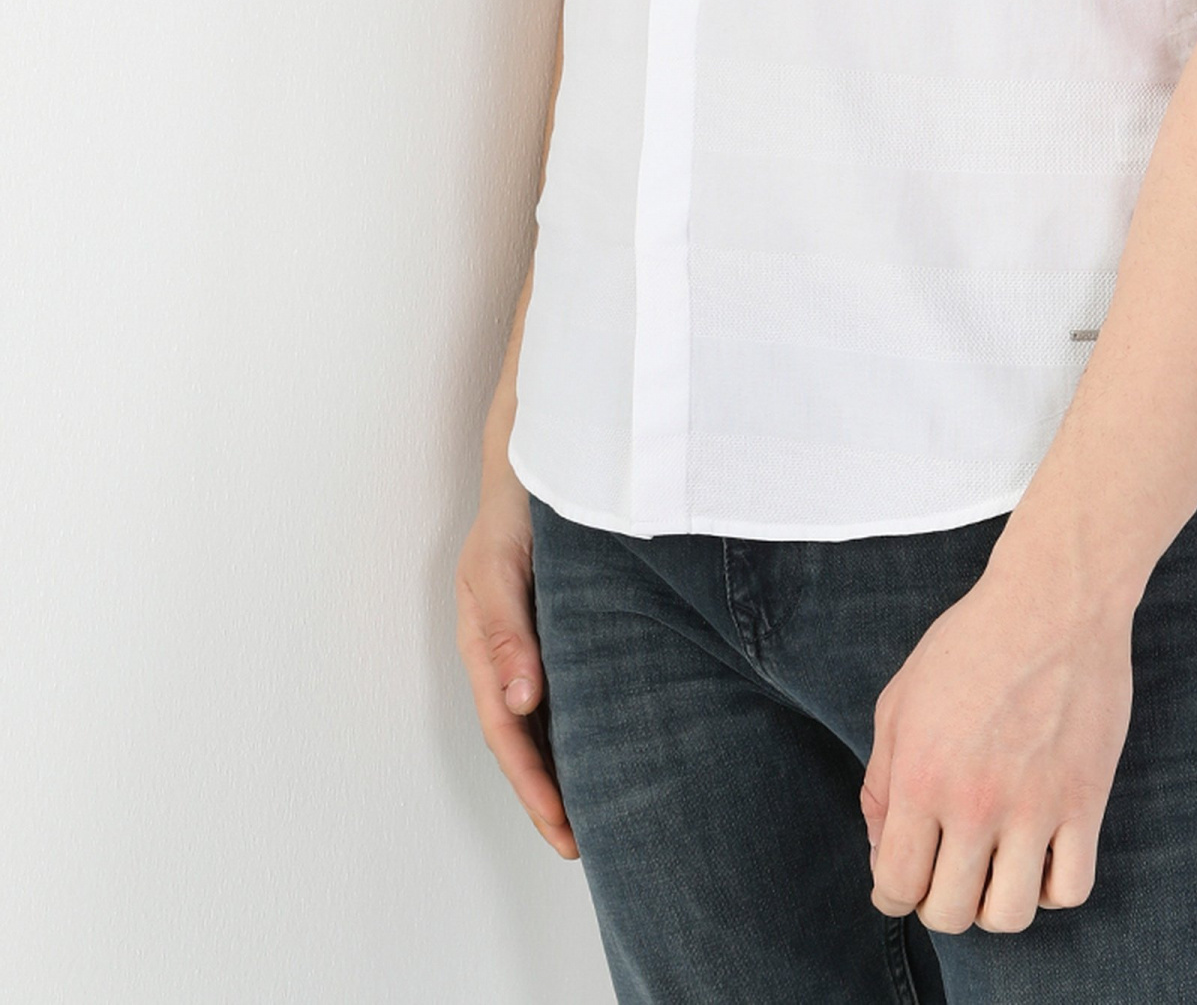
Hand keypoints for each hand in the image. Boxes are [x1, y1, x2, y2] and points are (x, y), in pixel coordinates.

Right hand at [454, 470, 577, 857]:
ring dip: (568, 768)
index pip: (507, 733)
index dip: (532, 784)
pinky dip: (583, 726)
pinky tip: (611, 747)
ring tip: (601, 817)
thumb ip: (506, 630)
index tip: (562, 826)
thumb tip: (521, 702)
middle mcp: (508, 651)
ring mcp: (536, 640)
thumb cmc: (518, 505)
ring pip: (548, 721)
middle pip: (525, 739)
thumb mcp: (501, 563)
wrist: (552, 451)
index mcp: (484, 642)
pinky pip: (571, 688)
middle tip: (582, 846)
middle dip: (548, 796)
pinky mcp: (566, 626)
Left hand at [861, 540, 1133, 934]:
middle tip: (948, 870)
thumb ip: (881, 779)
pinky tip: (1040, 856)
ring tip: (994, 868)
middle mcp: (974, 802)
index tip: (903, 882)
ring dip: (995, 904)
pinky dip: (1051, 888)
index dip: (892, 895)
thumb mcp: (901, 697)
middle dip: (939, 902)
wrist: (1054, 599)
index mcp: (921, 775)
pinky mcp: (1085, 800)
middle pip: (950, 912)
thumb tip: (881, 849)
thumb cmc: (972, 640)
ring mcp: (1034, 806)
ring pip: (1009, 916)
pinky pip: (1069, 890)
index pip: (896, 885)